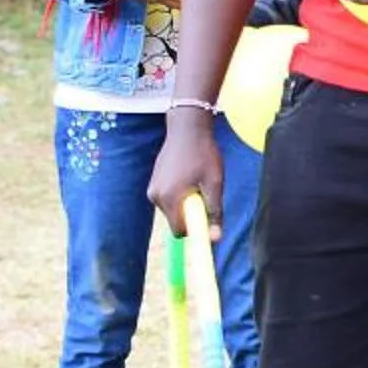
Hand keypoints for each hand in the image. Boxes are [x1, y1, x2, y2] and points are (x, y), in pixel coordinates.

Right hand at [147, 112, 226, 237]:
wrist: (187, 128)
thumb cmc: (203, 154)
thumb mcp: (214, 183)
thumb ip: (214, 212)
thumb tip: (215, 239)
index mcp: (169, 198)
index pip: (180, 231)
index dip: (196, 228)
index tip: (208, 216)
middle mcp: (155, 196)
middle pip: (176, 220)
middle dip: (191, 212)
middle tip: (203, 191)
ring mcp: (152, 188)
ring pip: (173, 209)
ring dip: (186, 202)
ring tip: (196, 180)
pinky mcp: (153, 182)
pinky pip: (169, 198)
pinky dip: (180, 194)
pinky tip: (187, 175)